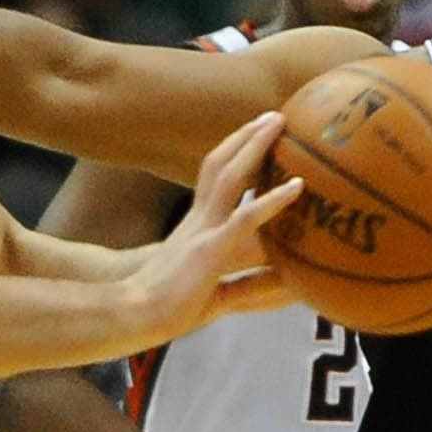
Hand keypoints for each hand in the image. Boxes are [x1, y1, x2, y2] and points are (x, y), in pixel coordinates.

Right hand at [130, 113, 304, 345]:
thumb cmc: (169, 308)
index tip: (257, 136)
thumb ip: (247, 285)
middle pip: (220, 165)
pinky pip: (245, 218)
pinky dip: (272, 200)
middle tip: (273, 116)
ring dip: (254, 147)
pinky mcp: (211, 250)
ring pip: (230, 177)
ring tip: (278, 123)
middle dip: (245, 137)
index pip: (214, 178)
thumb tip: (286, 287)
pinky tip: (297, 186)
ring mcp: (204, 231)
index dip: (235, 154)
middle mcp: (200, 220)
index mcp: (196, 226)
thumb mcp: (215, 292)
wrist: (134, 315)